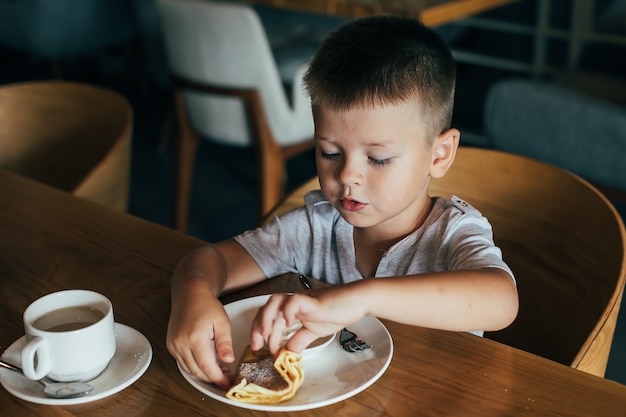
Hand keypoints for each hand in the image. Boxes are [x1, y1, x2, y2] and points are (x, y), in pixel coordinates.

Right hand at [166, 294, 234, 389]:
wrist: (189, 294)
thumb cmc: (206, 305)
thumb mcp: (222, 322)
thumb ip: (225, 343)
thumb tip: (228, 360)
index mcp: (195, 338)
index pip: (207, 367)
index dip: (219, 378)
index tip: (228, 383)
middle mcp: (180, 343)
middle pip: (197, 371)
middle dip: (213, 378)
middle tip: (227, 377)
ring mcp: (173, 345)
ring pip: (189, 369)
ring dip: (204, 374)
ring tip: (219, 371)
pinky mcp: (170, 345)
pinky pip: (183, 363)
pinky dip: (195, 367)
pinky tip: (207, 363)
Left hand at [250, 286, 366, 354]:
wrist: (356, 301)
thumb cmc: (337, 311)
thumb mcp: (314, 331)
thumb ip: (300, 340)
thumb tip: (288, 352)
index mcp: (292, 311)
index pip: (270, 319)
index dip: (263, 335)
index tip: (265, 352)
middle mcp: (293, 303)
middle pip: (267, 309)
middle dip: (257, 327)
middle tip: (256, 346)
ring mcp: (302, 300)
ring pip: (275, 301)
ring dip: (266, 317)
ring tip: (265, 333)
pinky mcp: (312, 300)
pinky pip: (294, 301)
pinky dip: (287, 311)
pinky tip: (288, 323)